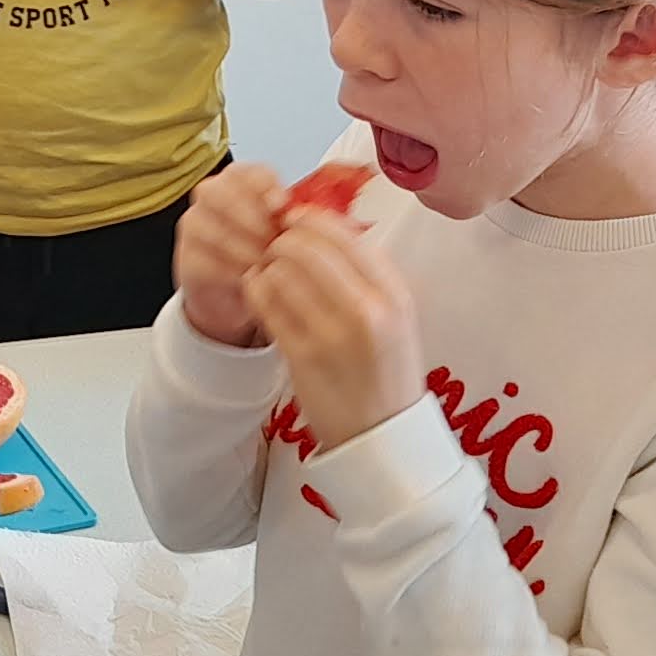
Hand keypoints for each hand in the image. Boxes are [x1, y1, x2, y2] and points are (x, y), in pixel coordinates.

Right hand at [170, 164, 282, 348]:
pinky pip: (202, 258)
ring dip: (240, 246)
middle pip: (219, 193)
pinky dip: (228, 268)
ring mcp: (195, 226)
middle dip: (250, 217)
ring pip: (208, 226)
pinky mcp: (187, 257)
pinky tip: (248, 276)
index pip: (248, 171)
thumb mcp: (285, 230)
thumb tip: (327, 217)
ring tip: (264, 261)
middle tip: (273, 239)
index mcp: (240, 180)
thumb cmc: (266, 251)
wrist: (236, 287)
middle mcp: (211, 196)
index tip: (281, 204)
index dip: (264, 185)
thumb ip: (298, 218)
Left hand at [244, 208, 420, 451]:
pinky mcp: (301, 357)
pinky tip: (260, 293)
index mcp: (395, 295)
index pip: (345, 235)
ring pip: (281, 272)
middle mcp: (368, 310)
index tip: (296, 219)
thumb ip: (369, 275)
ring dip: (268, 266)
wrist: (383, 436)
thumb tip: (325, 227)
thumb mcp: (398, 317)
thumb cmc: (388, 371)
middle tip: (276, 246)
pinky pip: (266, 305)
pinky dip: (257, 291)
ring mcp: (332, 334)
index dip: (312, 220)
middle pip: (308, 248)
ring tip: (269, 272)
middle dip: (284, 240)